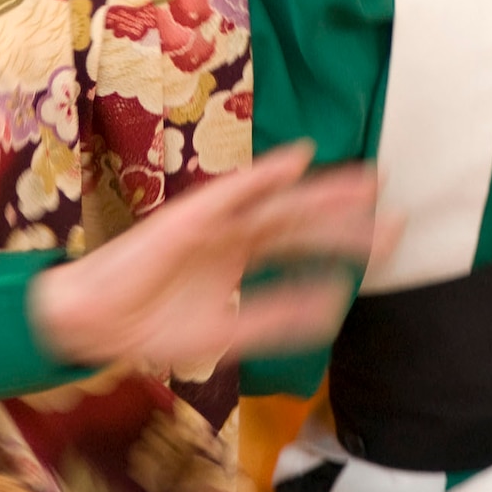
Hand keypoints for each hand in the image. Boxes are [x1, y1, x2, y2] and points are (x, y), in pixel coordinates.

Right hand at [28, 144, 393, 374]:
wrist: (94, 326)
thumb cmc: (151, 326)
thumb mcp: (229, 332)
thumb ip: (278, 318)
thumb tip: (333, 310)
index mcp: (240, 257)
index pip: (303, 245)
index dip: (345, 243)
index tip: (392, 242)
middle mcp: (234, 234)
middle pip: (301, 220)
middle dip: (347, 215)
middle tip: (397, 208)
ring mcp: (213, 223)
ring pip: (279, 205)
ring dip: (322, 193)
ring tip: (367, 184)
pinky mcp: (189, 218)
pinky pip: (232, 193)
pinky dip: (264, 175)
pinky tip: (297, 159)